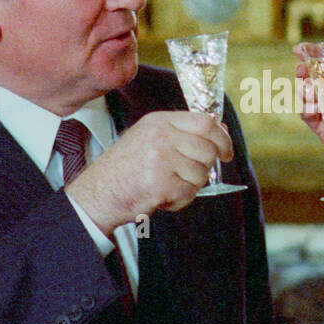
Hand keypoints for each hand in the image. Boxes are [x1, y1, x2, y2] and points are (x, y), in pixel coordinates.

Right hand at [65, 110, 232, 233]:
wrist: (97, 193)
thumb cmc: (125, 168)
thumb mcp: (150, 137)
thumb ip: (182, 132)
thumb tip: (220, 130)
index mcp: (159, 121)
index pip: (205, 122)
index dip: (222, 138)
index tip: (226, 152)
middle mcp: (161, 136)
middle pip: (208, 150)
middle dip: (205, 168)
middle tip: (188, 176)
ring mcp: (161, 159)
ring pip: (201, 174)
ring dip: (189, 186)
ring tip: (167, 186)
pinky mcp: (160, 184)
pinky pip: (189, 194)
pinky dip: (179, 201)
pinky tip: (161, 197)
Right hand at [294, 44, 323, 192]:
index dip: (315, 55)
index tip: (300, 50)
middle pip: (315, 79)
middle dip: (305, 73)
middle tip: (301, 70)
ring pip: (311, 99)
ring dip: (305, 93)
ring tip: (309, 90)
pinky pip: (313, 121)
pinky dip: (308, 113)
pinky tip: (312, 108)